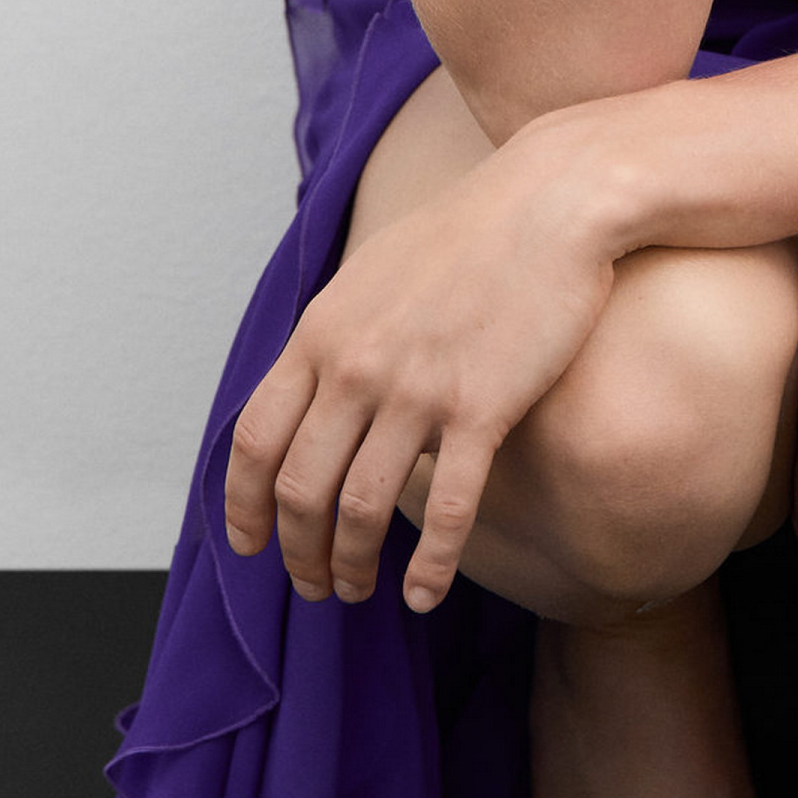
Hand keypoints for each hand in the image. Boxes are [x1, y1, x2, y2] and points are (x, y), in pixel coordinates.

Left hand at [223, 123, 617, 611]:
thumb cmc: (470, 234)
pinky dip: (430, 568)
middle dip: (298, 553)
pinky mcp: (483, 406)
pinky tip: (423, 596)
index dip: (244, 507)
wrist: (553, 202)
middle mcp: (357, 366)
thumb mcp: (373, 272)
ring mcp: (418, 389)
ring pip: (362, 509)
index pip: (254, 441)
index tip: (250, 547)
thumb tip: (309, 384)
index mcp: (322, 333)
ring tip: (358, 591)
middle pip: (300, 490)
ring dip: (351, 566)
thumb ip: (335, 333)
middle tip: (313, 585)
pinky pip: (450, 509)